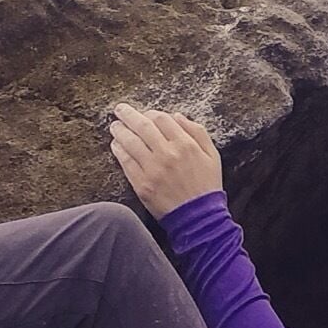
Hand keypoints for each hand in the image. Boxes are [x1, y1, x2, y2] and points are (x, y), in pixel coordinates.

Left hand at [106, 101, 223, 216]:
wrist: (198, 217)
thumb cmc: (206, 186)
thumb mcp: (212, 155)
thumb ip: (197, 132)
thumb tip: (177, 116)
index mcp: (185, 144)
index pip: (161, 119)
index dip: (150, 113)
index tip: (144, 113)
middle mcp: (167, 154)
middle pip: (142, 126)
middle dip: (128, 115)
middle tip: (120, 110)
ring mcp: (153, 169)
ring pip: (130, 142)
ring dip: (120, 131)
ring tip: (115, 126)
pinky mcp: (142, 184)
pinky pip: (126, 162)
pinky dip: (119, 150)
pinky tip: (116, 144)